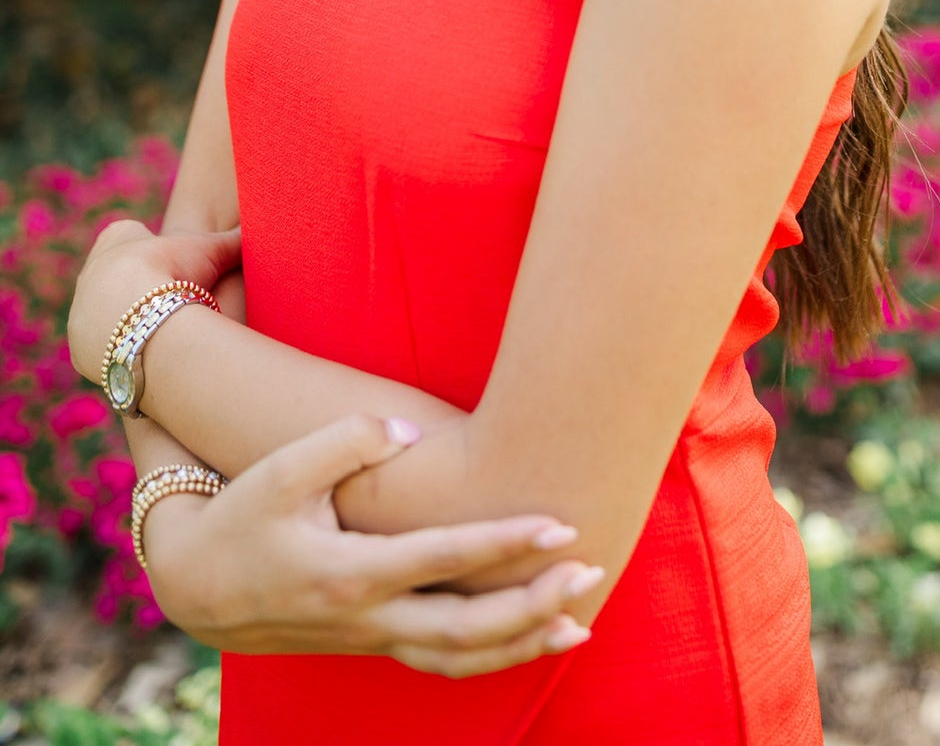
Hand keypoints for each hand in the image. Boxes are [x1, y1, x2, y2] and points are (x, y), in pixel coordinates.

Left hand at [67, 218, 242, 385]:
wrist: (140, 323)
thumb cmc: (174, 275)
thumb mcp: (211, 250)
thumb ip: (234, 239)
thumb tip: (270, 227)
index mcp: (115, 237)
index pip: (130, 233)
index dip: (156, 248)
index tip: (176, 264)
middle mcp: (91, 271)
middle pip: (117, 274)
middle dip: (140, 286)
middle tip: (173, 302)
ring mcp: (81, 310)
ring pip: (106, 311)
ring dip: (129, 319)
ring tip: (163, 333)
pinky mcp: (80, 346)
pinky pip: (102, 345)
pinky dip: (124, 347)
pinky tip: (150, 352)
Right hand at [143, 412, 601, 674]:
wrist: (195, 583)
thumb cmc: (241, 514)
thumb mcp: (282, 468)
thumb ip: (347, 440)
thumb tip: (408, 432)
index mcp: (351, 573)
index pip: (446, 561)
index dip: (506, 543)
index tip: (561, 525)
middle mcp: (368, 616)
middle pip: (466, 627)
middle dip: (533, 603)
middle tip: (591, 571)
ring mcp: (371, 637)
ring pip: (458, 657)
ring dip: (522, 642)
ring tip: (579, 622)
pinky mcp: (370, 640)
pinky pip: (440, 660)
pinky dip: (489, 657)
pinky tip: (527, 640)